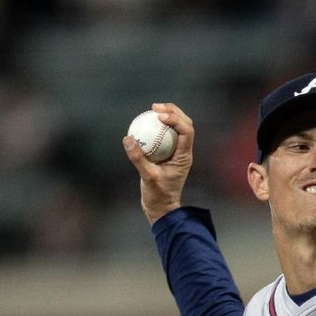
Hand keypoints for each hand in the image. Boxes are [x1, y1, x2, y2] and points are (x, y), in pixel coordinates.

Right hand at [123, 103, 193, 224]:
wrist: (161, 208)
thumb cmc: (158, 196)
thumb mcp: (147, 177)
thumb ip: (138, 158)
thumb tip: (128, 138)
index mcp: (184, 157)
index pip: (187, 132)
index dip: (176, 119)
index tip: (159, 115)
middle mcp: (184, 152)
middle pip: (185, 125)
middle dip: (173, 111)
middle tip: (155, 107)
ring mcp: (177, 153)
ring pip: (177, 128)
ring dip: (168, 116)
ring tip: (152, 109)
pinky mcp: (168, 154)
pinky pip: (165, 136)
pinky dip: (158, 127)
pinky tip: (146, 122)